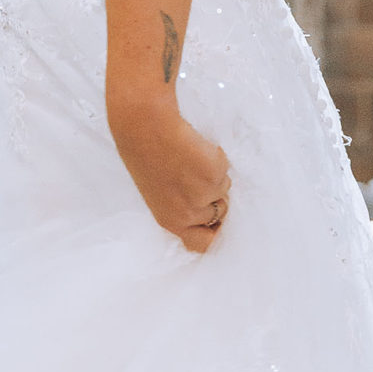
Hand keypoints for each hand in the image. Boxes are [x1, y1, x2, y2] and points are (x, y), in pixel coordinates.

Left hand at [110, 104, 231, 253]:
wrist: (147, 128)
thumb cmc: (148, 157)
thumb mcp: (161, 194)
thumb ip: (182, 208)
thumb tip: (208, 214)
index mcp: (171, 221)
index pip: (202, 243)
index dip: (215, 235)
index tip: (219, 225)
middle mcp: (189, 213)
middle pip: (220, 213)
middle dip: (215, 195)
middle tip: (195, 176)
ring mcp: (204, 194)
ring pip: (224, 188)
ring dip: (214, 175)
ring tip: (191, 160)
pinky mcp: (215, 173)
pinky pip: (225, 168)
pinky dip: (216, 158)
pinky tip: (196, 149)